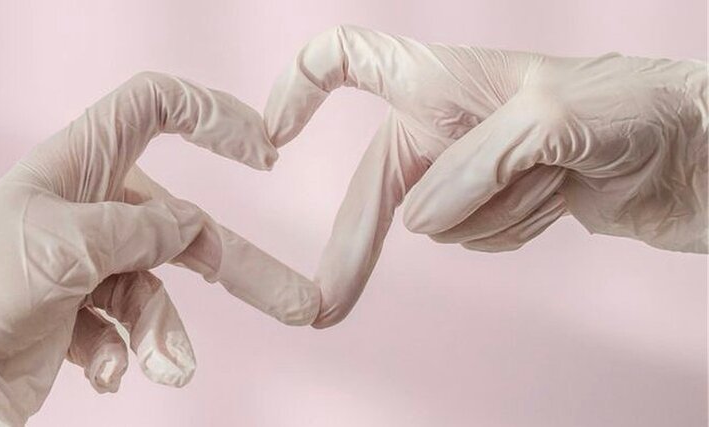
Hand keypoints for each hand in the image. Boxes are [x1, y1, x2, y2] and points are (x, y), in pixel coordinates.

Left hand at [0, 71, 318, 425]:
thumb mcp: (66, 245)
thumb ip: (140, 232)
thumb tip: (190, 228)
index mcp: (80, 166)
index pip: (153, 109)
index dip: (211, 116)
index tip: (262, 150)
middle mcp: (89, 209)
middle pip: (181, 224)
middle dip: (235, 267)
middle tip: (295, 303)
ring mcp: (88, 263)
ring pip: (159, 287)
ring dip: (163, 329)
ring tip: (163, 364)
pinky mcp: (82, 312)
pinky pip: (129, 326)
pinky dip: (126, 350)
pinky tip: (108, 371)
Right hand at [264, 25, 706, 326]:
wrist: (696, 156)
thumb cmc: (637, 108)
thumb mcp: (558, 119)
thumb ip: (478, 164)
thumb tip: (419, 217)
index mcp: (444, 76)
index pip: (347, 58)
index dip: (298, 86)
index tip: (270, 136)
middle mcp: (448, 119)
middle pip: (376, 183)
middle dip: (354, 243)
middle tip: (324, 306)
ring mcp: (473, 167)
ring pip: (437, 220)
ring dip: (494, 215)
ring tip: (552, 180)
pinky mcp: (501, 206)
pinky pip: (475, 239)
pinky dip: (513, 230)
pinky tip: (556, 202)